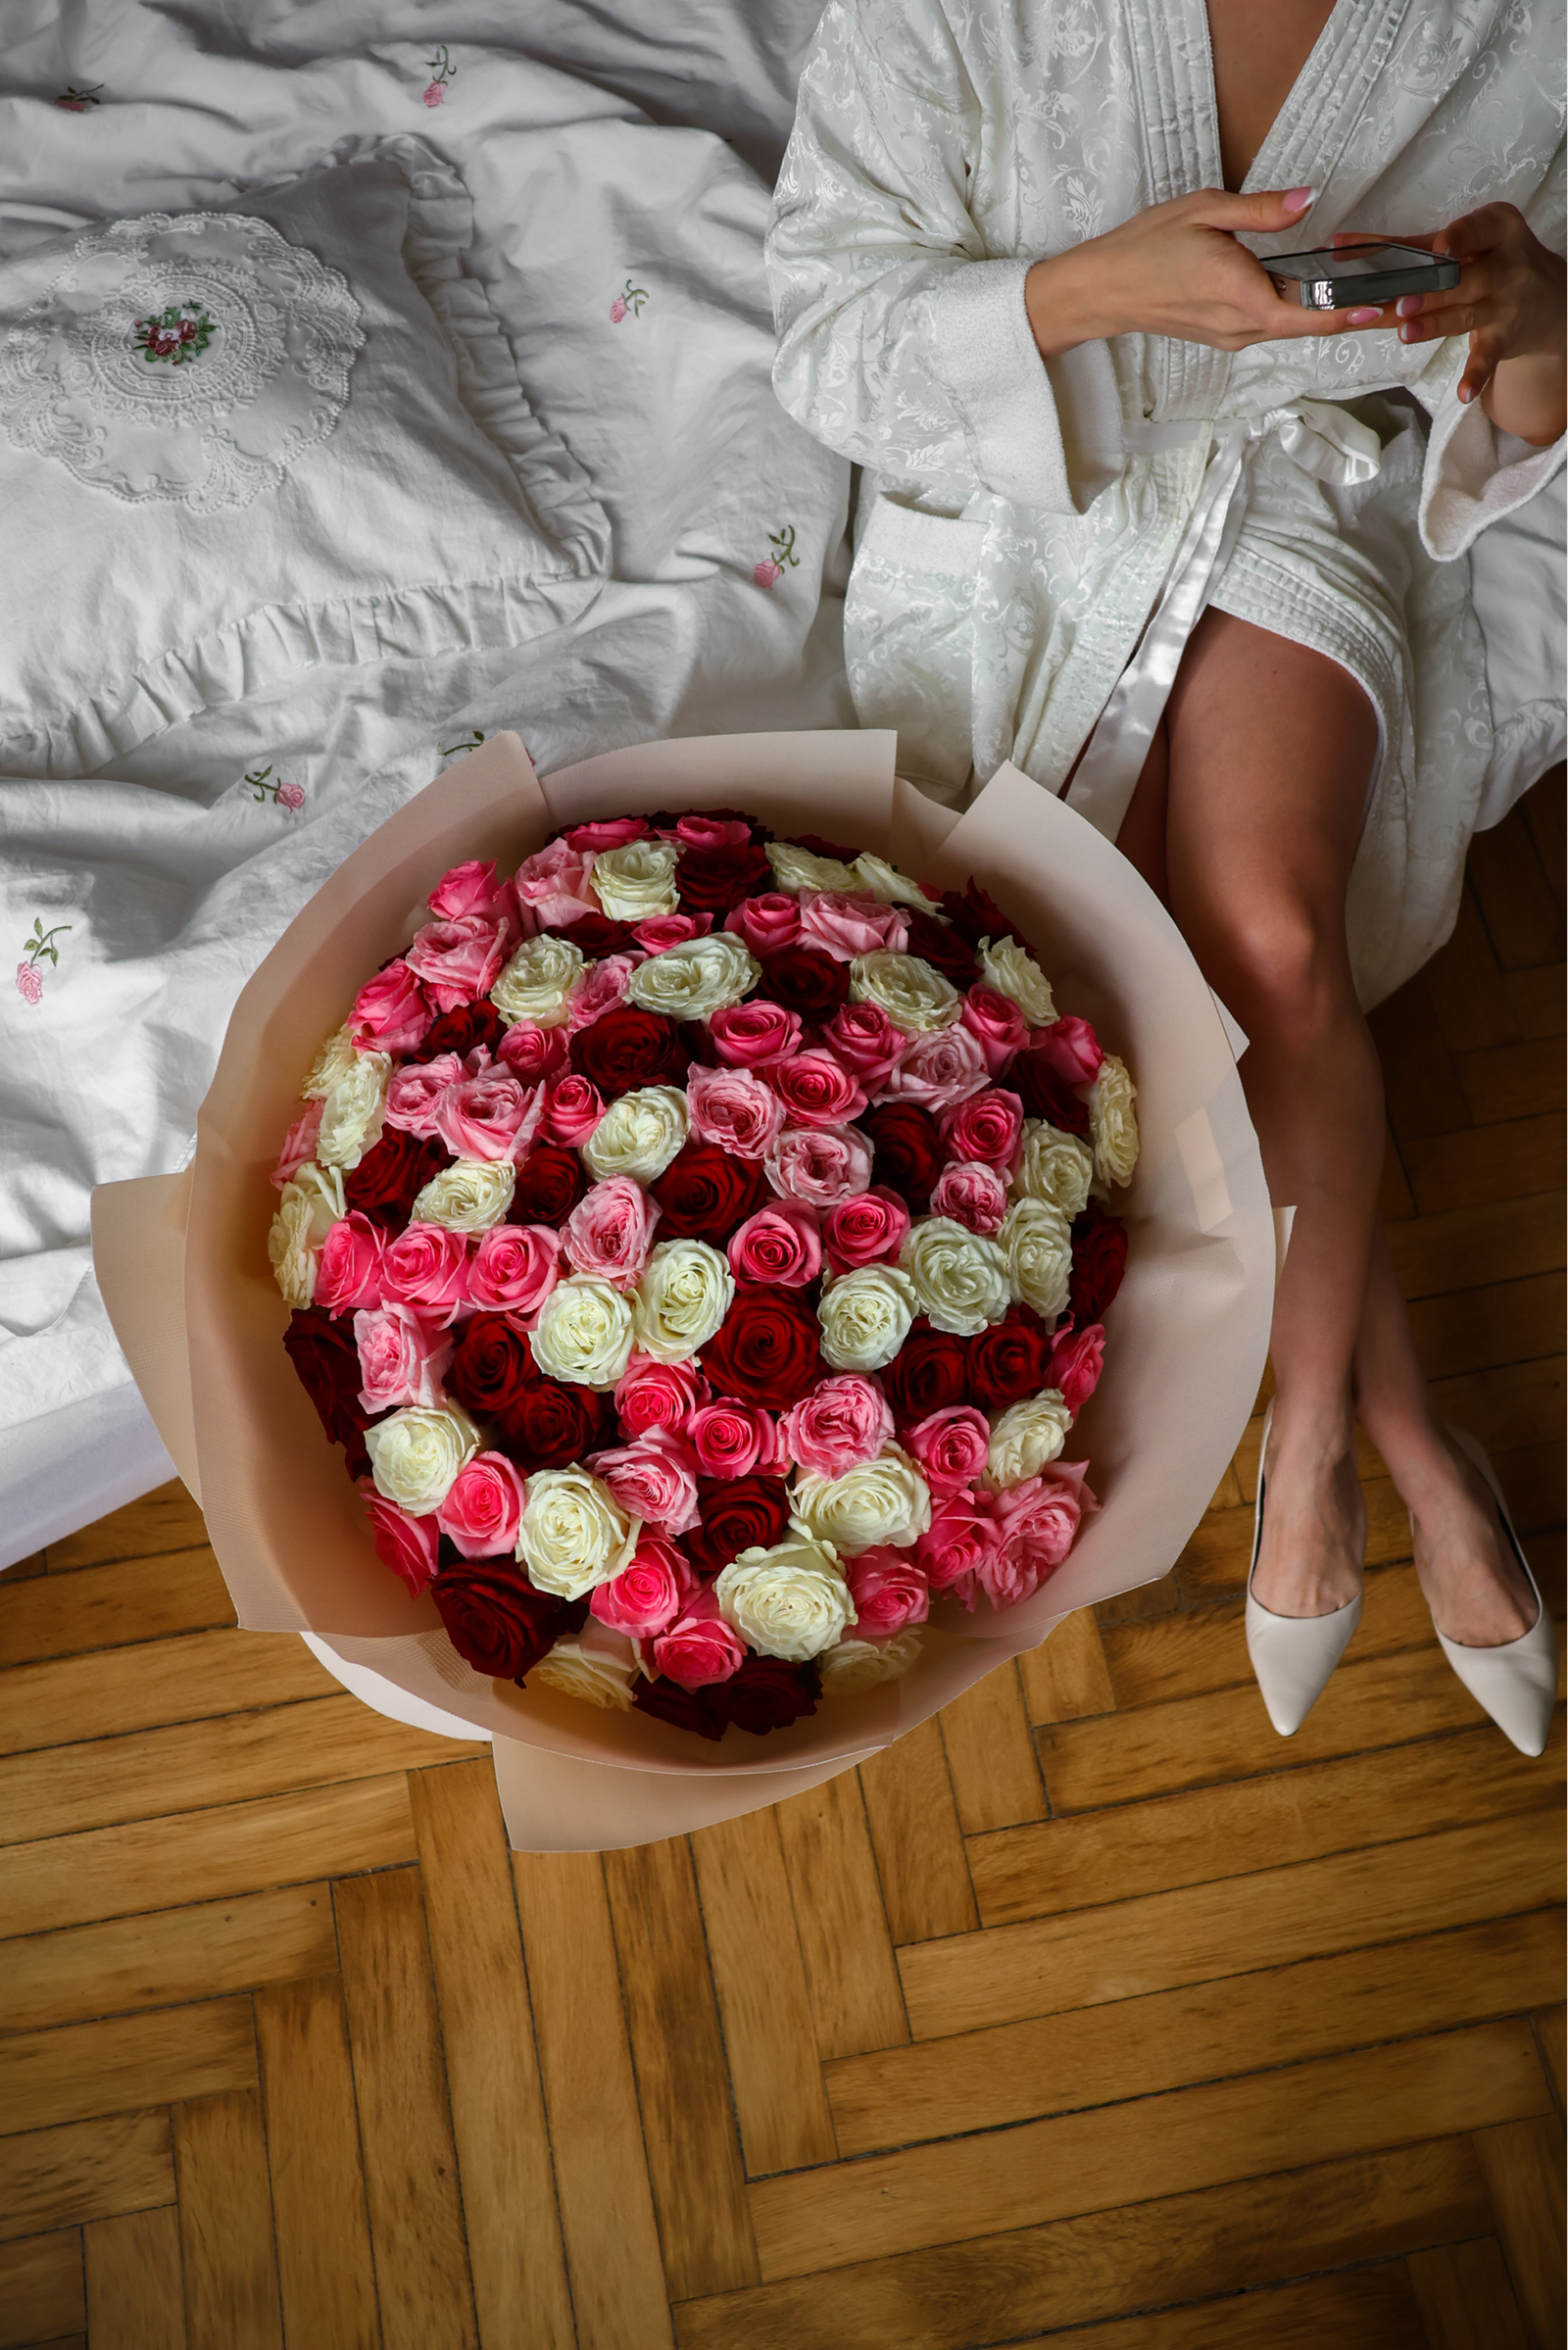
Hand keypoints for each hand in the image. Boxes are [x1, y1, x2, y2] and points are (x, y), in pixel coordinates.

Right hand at [1025, 187, 1392, 357]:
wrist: (1103, 289)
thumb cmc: (1146, 247)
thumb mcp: (1204, 211)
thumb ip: (1260, 210)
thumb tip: (1306, 199)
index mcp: (1240, 294)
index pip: (1309, 314)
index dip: (1349, 313)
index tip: (1382, 305)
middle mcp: (1239, 325)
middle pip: (1306, 325)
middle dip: (1345, 309)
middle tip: (1385, 289)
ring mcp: (1230, 336)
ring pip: (1287, 326)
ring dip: (1318, 310)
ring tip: (1353, 286)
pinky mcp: (1222, 335)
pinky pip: (1267, 324)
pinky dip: (1290, 309)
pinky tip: (1302, 288)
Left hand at [1334, 204, 1567, 441]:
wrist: (1546, 299)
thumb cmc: (1490, 261)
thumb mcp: (1465, 243)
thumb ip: (1409, 245)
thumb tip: (1342, 247)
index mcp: (1497, 229)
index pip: (1478, 230)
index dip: (1460, 239)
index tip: (1439, 247)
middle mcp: (1506, 266)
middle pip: (1465, 280)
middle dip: (1433, 291)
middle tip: (1401, 302)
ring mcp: (1505, 305)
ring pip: (1466, 316)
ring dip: (1436, 324)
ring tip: (1405, 332)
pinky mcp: (1504, 339)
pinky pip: (1488, 358)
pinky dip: (1477, 376)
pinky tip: (1463, 393)